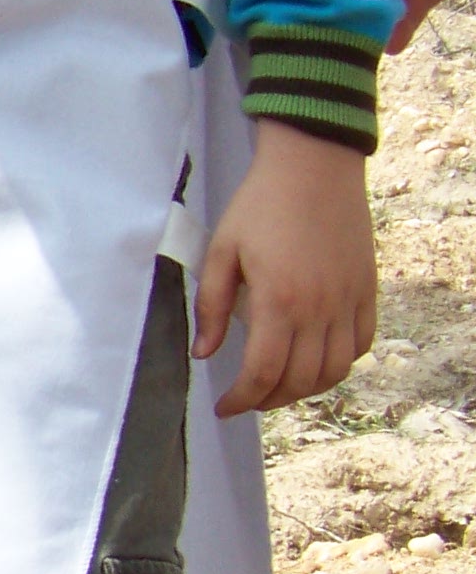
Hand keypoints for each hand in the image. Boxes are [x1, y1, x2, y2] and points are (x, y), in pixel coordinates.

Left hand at [194, 120, 376, 417]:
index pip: (264, 374)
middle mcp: (320, 309)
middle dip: (270, 400)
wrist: (313, 165)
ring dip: (307, 388)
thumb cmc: (261, 205)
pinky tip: (317, 360)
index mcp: (279, 301)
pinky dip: (341, 363)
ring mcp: (349, 301)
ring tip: (280, 386)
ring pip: (336, 370)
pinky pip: (362, 344)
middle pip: (301, 381)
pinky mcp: (368, 290)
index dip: (243, 400)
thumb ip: (212, 306)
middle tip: (249, 399)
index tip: (226, 408)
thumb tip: (205, 353)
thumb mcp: (221, 250)